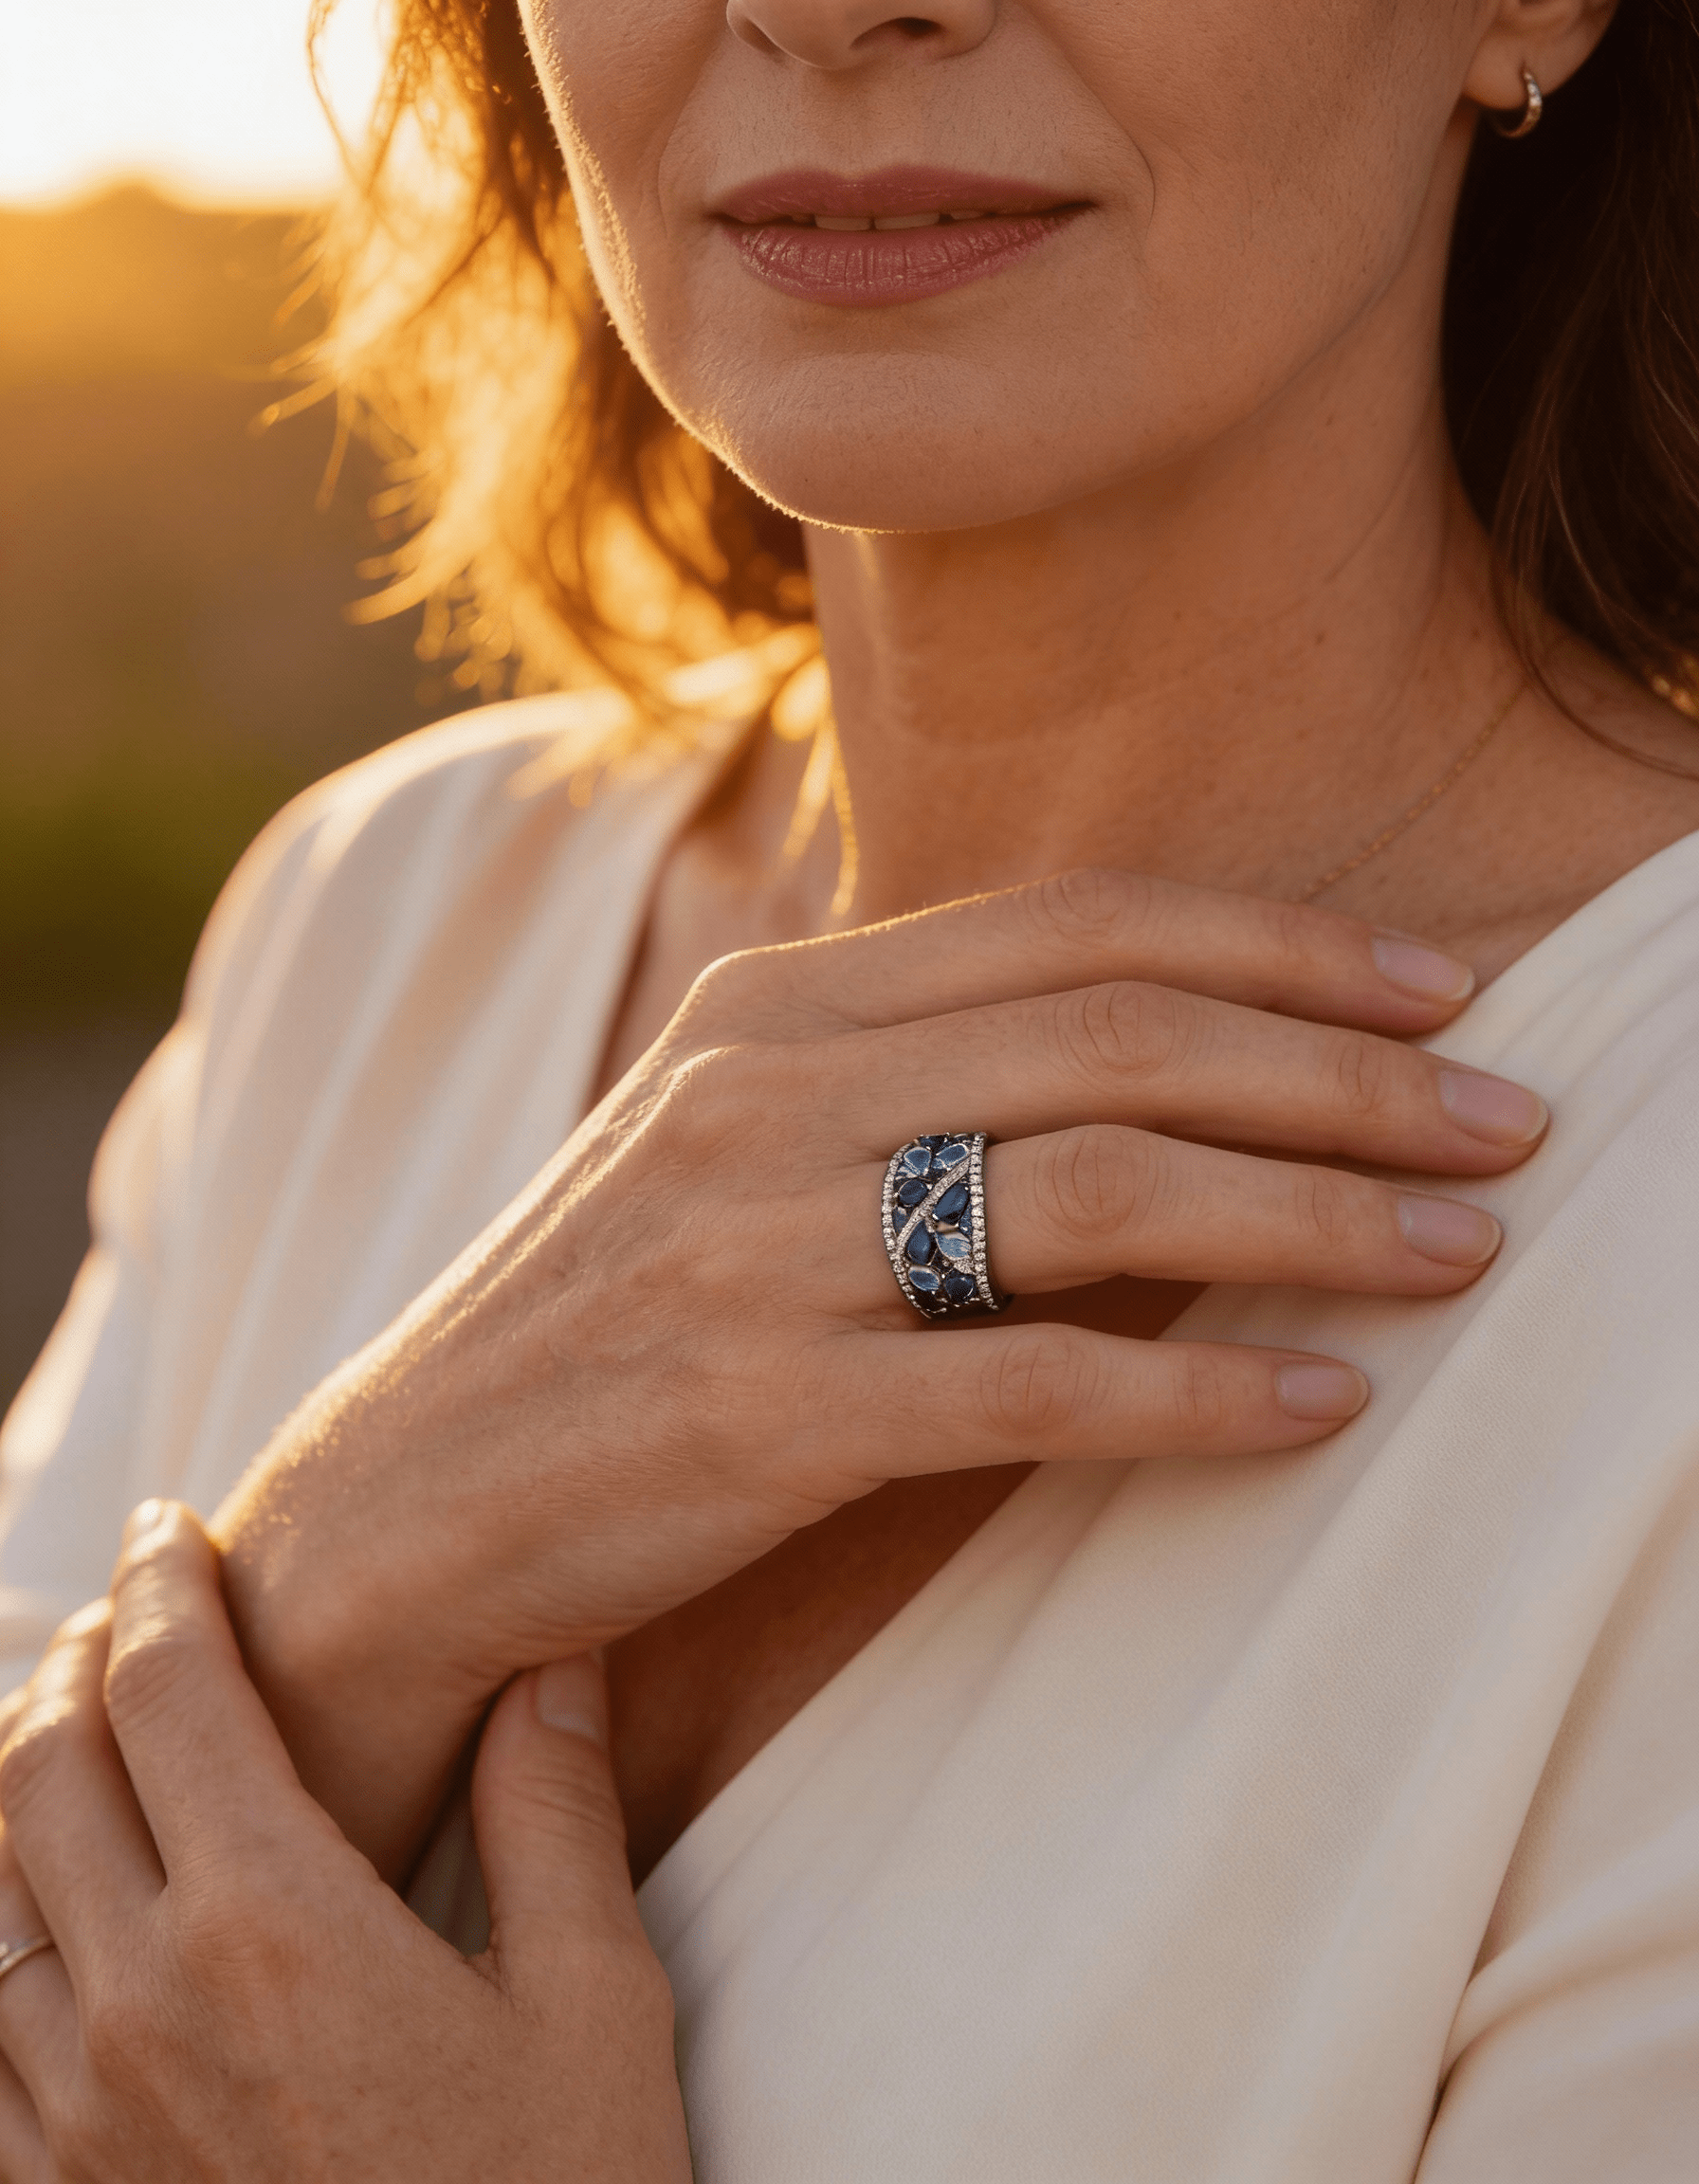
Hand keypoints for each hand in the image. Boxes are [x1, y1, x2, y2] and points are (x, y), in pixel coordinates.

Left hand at [0, 1504, 689, 2183]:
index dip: (162, 1584)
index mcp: (276, 1925)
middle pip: (42, 1765)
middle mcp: (143, 2002)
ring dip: (16, 1777)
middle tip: (122, 1606)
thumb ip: (552, 1810)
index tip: (170, 1525)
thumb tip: (549, 1656)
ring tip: (70, 1725)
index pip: (173, 1691)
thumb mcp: (594, 2003)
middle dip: (75, 1656)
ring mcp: (76, 2114)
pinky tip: (38, 1912)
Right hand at [213, 869, 1546, 1867]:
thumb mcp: (746, 1152)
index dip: (1281, 948)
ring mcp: (757, 1248)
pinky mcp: (758, 1412)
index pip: (1079, 928)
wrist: (409, 1499)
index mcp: (779, 1006)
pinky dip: (1197, 1390)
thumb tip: (1173, 1074)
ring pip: (1098, 1187)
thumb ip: (920, 1084)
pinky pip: (1029, 1384)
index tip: (1442, 988)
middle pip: (1119, 1037)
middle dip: (1345, 1070)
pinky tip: (1317, 1405)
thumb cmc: (615, 1321)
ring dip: (1315, 1212)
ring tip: (1466, 1249)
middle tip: (1512, 1116)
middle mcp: (770, 1093)